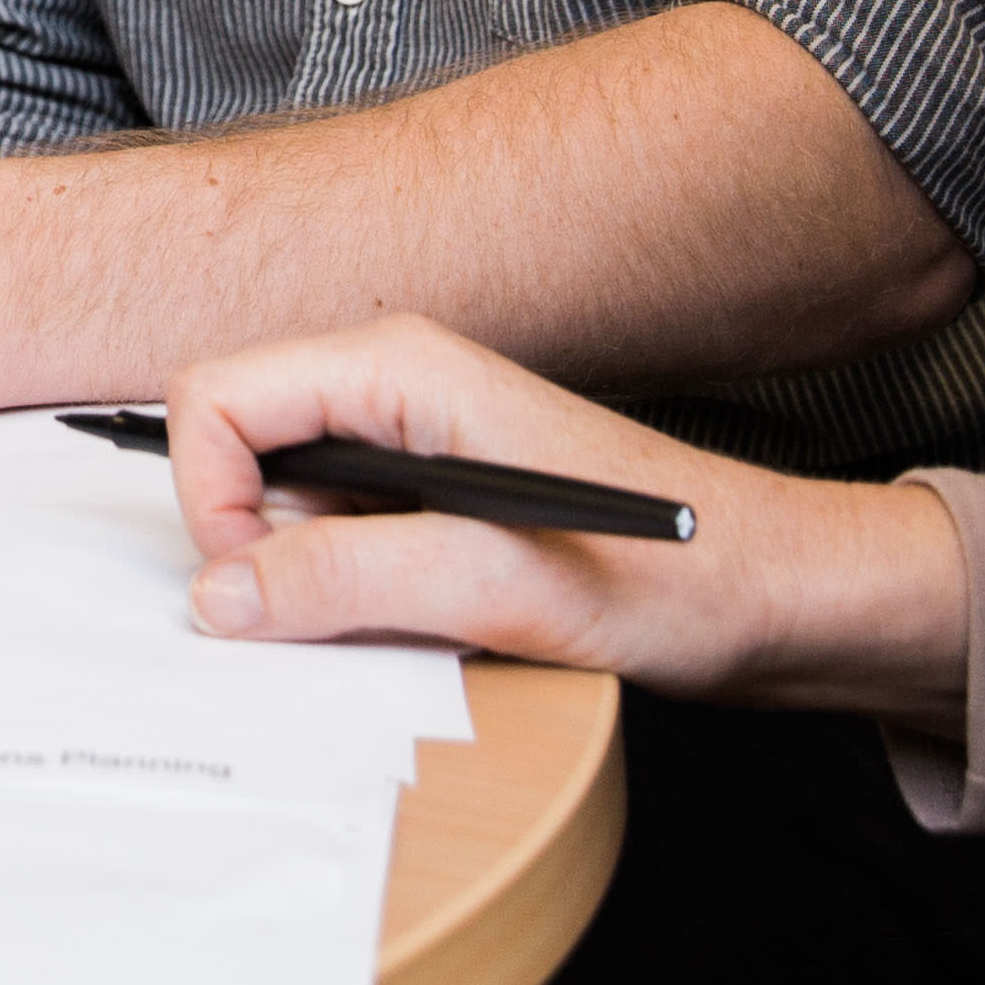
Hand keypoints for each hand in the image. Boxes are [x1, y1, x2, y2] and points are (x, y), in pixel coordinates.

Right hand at [161, 316, 973, 718]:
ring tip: (418, 614)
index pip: (218, 397)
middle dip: (258, 544)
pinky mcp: (428, 497)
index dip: (210, 497)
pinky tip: (432, 617)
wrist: (775, 599)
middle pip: (239, 449)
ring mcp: (408, 442)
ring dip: (314, 578)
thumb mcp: (494, 584)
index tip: (254, 585)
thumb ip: (343, 580)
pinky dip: (353, 593)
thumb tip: (218, 595)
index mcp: (398, 367)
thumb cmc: (668, 576)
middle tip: (341, 610)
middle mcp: (392, 388)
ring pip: (282, 505)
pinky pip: (335, 540)